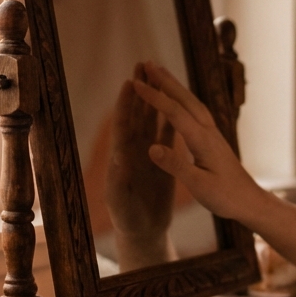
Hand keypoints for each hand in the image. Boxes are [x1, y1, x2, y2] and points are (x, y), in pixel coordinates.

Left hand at [106, 63, 176, 268]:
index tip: (129, 83)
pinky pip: (166, 133)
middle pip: (136, 113)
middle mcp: (134, 150)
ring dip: (154, 97)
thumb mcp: (121, 201)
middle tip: (142, 64)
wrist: (143, 231)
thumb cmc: (129, 219)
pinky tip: (177, 103)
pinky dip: (170, 117)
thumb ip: (118, 180)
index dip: (125, 104)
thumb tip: (118, 157)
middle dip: (139, 89)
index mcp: (123, 157)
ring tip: (158, 75)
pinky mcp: (162, 159)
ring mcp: (148, 153)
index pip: (123, 125)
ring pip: (151, 118)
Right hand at [130, 62, 271, 221]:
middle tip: (146, 63)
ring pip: (192, 102)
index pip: (174, 111)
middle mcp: (209, 131)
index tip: (136, 83)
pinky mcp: (214, 138)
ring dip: (175, 86)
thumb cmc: (225, 197)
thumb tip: (151, 147)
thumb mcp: (198, 185)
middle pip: (184, 99)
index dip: (154, 96)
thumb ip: (174, 165)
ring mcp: (213, 133)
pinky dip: (183, 99)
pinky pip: (196, 111)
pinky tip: (179, 100)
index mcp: (202, 140)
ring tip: (160, 73)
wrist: (250, 201)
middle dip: (165, 80)